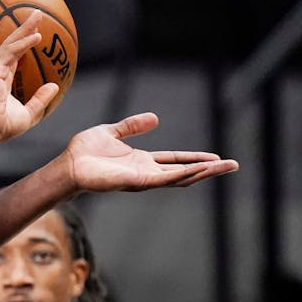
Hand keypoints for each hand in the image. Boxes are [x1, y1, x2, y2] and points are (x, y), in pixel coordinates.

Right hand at [0, 12, 60, 142]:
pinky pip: (11, 52)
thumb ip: (40, 99)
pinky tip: (36, 36)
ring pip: (11, 43)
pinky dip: (24, 43)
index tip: (35, 31)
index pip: (15, 55)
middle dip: (24, 27)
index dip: (24, 41)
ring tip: (37, 15)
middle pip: (12, 43)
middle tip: (36, 14)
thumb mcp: (29, 112)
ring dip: (25, 28)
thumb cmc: (4, 126)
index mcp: (2, 79)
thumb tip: (54, 86)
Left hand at [60, 112, 238, 192]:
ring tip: (225, 167)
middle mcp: (146, 172)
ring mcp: (143, 179)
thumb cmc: (84, 151)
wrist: (68, 164)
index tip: (215, 158)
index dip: (195, 159)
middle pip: (184, 173)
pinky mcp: (137, 182)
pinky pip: (165, 179)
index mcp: (142, 161)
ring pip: (180, 178)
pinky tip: (200, 170)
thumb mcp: (112, 131)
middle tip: (233, 165)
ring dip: (203, 173)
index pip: (175, 160)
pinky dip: (183, 174)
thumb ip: (132, 126)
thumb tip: (155, 119)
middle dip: (208, 170)